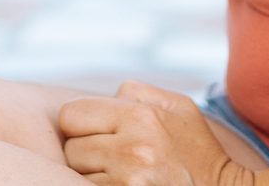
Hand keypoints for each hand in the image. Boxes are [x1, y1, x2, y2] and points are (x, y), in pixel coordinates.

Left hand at [58, 81, 259, 185]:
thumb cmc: (197, 151)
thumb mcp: (178, 107)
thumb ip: (137, 92)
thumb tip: (107, 95)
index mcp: (140, 116)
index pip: (71, 115)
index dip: (80, 124)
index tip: (97, 133)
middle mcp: (133, 149)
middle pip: (71, 148)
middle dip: (86, 152)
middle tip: (112, 157)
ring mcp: (130, 180)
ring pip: (78, 175)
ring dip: (93, 175)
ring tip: (121, 173)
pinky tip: (124, 184)